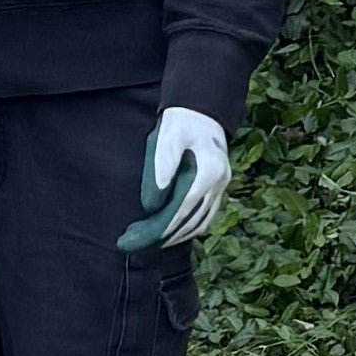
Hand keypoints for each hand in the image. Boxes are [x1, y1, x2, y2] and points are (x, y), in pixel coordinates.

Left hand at [118, 106, 230, 252]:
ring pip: (200, 222)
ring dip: (175, 236)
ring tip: (149, 242)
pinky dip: (187, 228)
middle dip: (163, 236)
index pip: (184, 207)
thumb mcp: (168, 137)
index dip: (160, 226)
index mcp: (209, 170)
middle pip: (192, 220)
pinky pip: (204, 216)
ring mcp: (221, 186)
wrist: (201, 111)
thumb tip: (151, 205)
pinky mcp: (218, 188)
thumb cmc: (181, 123)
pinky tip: (170, 232)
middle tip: (134, 243)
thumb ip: (161, 167)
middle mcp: (219, 182)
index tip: (137, 236)